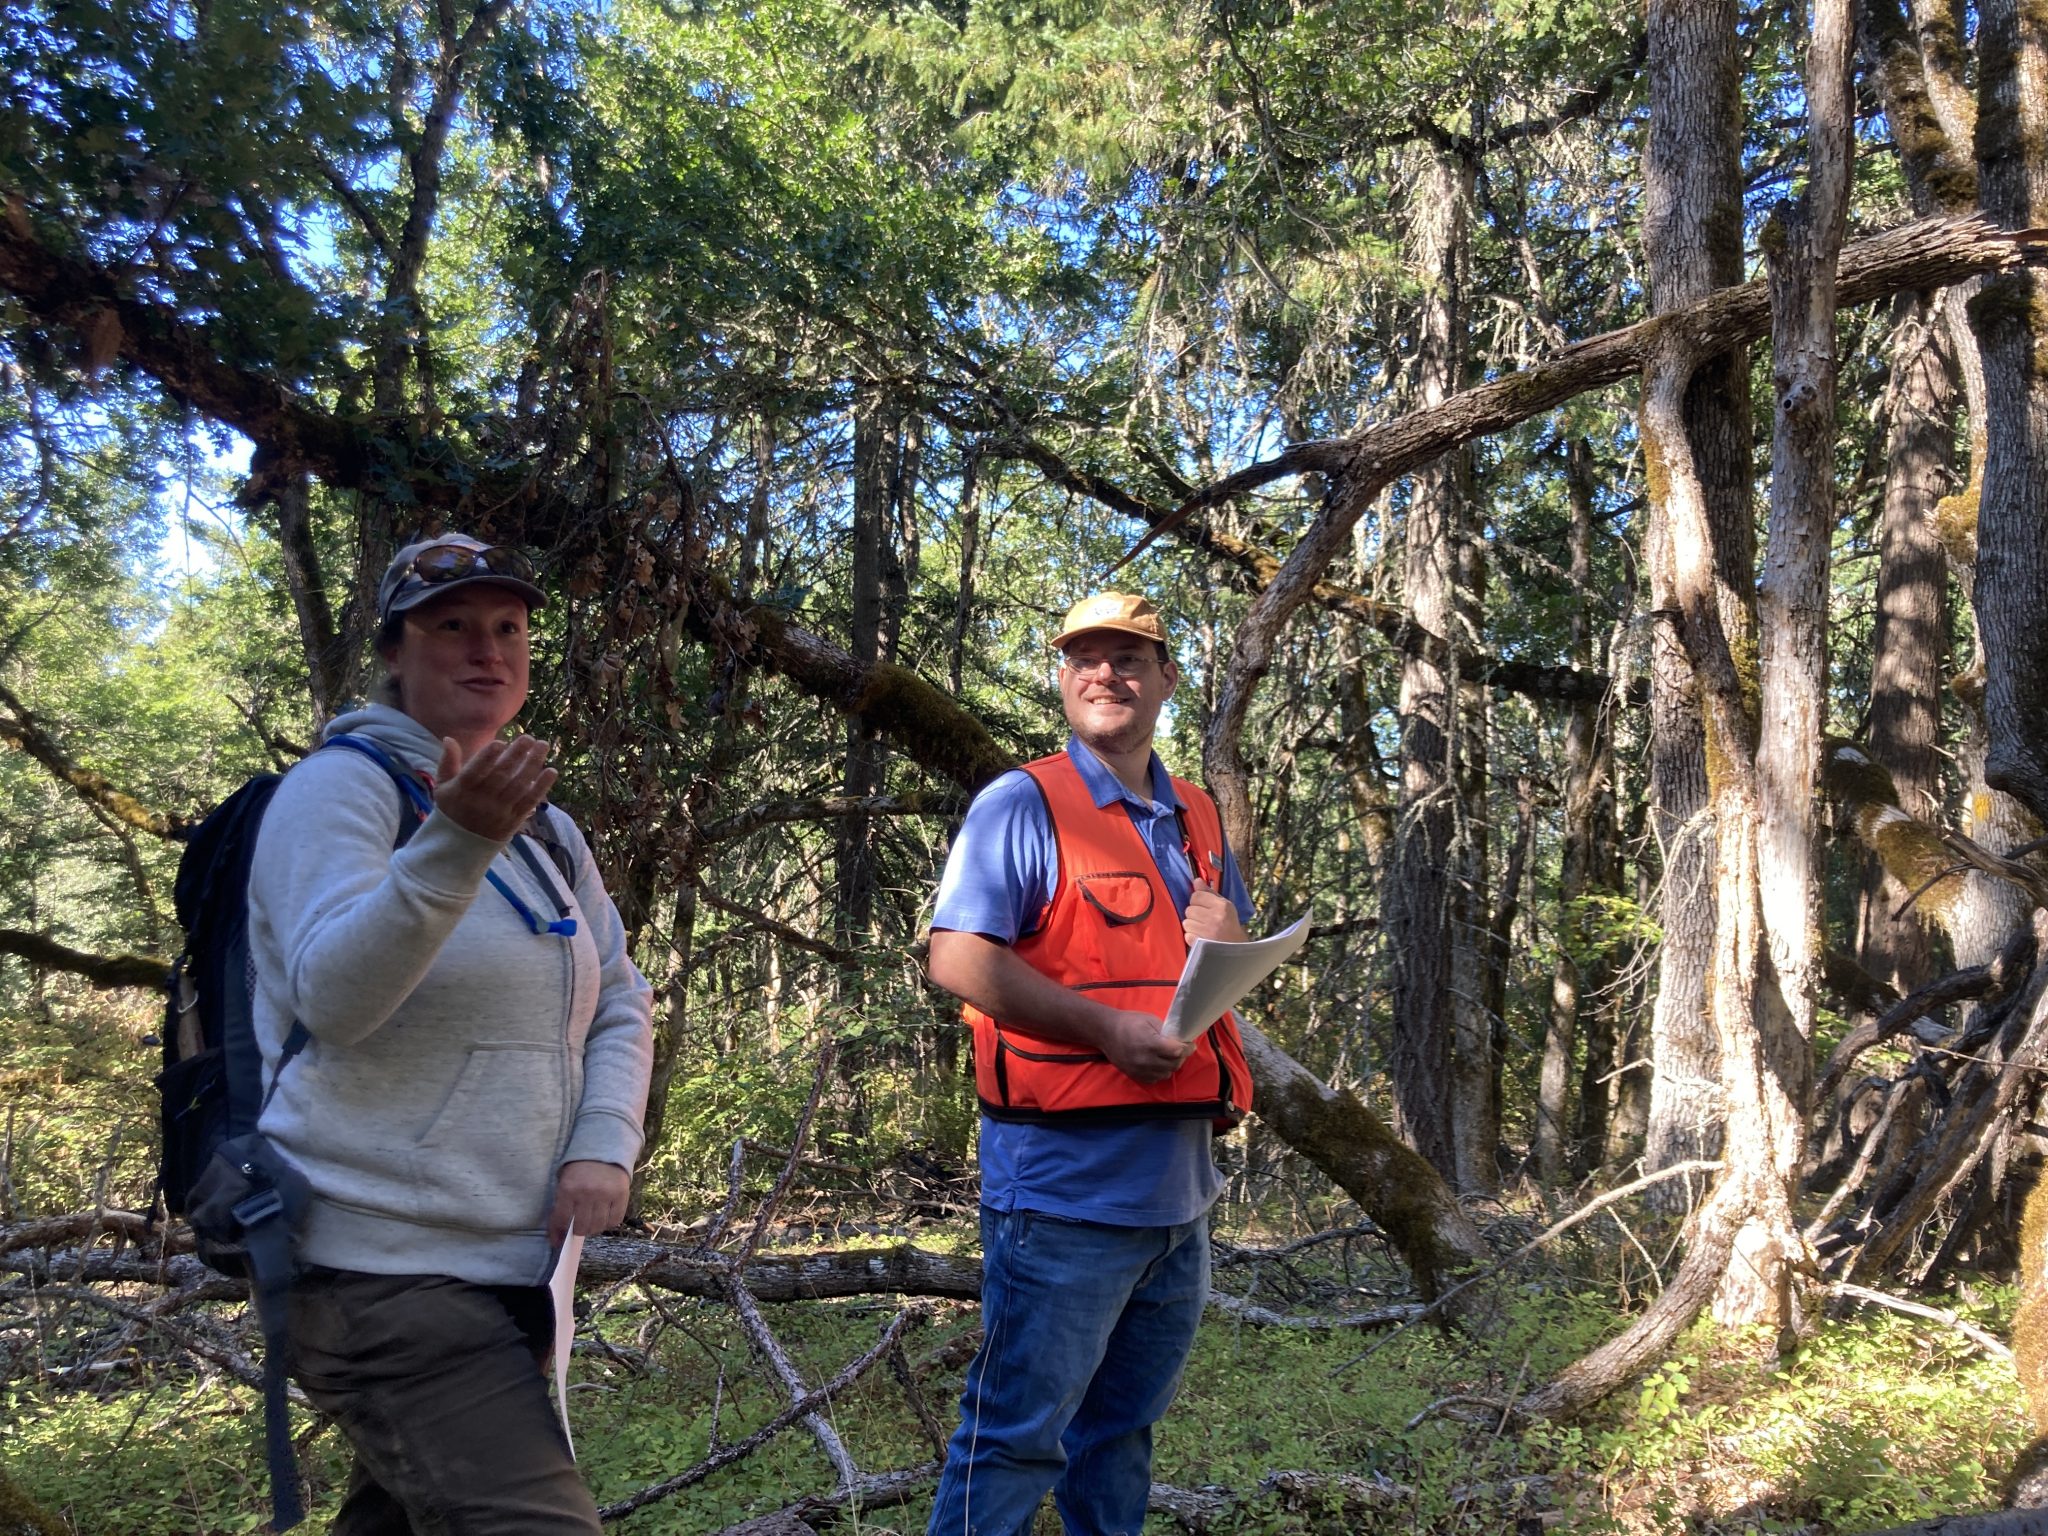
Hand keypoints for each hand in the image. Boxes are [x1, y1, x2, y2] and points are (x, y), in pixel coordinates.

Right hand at [434, 734, 557, 840]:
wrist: (463, 844)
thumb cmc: (453, 809)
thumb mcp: (443, 787)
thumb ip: (447, 762)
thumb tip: (449, 738)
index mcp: (462, 790)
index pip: (475, 772)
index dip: (487, 757)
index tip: (501, 742)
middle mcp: (481, 801)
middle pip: (501, 776)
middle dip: (516, 755)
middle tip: (529, 738)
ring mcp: (499, 811)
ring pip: (518, 786)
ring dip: (532, 765)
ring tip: (542, 746)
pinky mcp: (514, 820)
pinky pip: (529, 801)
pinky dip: (542, 787)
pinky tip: (552, 771)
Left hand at [547, 1159, 630, 1245]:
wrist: (604, 1147)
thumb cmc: (580, 1167)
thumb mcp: (565, 1181)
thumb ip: (562, 1204)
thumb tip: (560, 1233)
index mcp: (568, 1189)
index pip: (561, 1220)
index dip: (558, 1234)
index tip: (558, 1242)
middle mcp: (587, 1193)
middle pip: (582, 1227)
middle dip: (578, 1232)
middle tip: (578, 1229)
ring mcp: (605, 1194)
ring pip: (598, 1226)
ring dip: (593, 1229)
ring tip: (592, 1223)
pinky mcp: (621, 1194)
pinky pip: (615, 1220)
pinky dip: (608, 1223)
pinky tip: (604, 1217)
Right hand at [1099, 1008, 1194, 1082]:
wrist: (1106, 1032)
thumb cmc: (1129, 1022)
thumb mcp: (1150, 1020)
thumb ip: (1166, 1032)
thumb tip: (1181, 1040)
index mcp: (1151, 1044)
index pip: (1178, 1052)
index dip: (1187, 1048)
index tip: (1190, 1044)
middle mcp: (1146, 1060)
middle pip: (1174, 1064)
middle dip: (1181, 1057)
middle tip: (1180, 1049)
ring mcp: (1140, 1070)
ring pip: (1166, 1073)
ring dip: (1171, 1065)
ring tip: (1169, 1056)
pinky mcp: (1135, 1076)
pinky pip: (1155, 1079)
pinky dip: (1160, 1072)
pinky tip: (1158, 1063)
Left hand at [1184, 875, 1246, 945]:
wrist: (1236, 949)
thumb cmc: (1230, 925)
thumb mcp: (1224, 906)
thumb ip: (1209, 893)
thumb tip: (1196, 880)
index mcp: (1222, 906)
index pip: (1196, 895)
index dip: (1197, 900)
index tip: (1203, 907)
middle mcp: (1215, 917)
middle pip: (1189, 909)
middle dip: (1194, 914)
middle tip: (1203, 920)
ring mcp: (1207, 932)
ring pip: (1186, 922)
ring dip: (1192, 926)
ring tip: (1202, 929)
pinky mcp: (1200, 944)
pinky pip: (1187, 935)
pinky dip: (1192, 937)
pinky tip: (1201, 937)